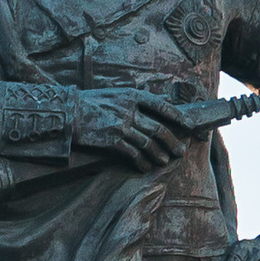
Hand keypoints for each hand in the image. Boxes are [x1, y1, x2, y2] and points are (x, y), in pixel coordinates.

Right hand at [70, 88, 220, 165]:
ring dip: (159, 154)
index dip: (179, 117)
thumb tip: (159, 106)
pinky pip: (133, 154)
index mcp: (132, 95)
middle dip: (172, 142)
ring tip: (165, 160)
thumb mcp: (116, 94)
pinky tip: (145, 166)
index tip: (190, 126)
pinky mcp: (112, 140)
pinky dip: (141, 161)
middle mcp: (129, 109)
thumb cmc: (92, 103)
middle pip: (159, 128)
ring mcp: (121, 125)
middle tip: (180, 151)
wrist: (68, 112)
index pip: (162, 106)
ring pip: (148, 143)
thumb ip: (136, 100)